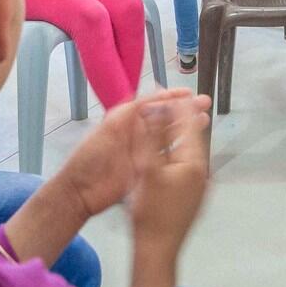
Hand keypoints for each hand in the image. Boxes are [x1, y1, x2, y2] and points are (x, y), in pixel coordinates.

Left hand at [50, 89, 207, 219]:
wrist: (80, 192)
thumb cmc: (90, 158)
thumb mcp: (107, 130)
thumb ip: (128, 113)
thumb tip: (153, 100)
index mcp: (127, 120)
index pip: (153, 103)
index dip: (171, 97)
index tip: (188, 93)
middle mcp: (138, 132)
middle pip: (165, 116)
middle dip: (184, 109)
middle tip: (204, 104)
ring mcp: (143, 150)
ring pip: (169, 134)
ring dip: (186, 126)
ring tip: (205, 120)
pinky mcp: (147, 168)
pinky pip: (167, 154)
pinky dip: (180, 147)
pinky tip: (193, 144)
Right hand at [128, 92, 210, 253]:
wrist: (157, 250)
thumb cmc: (151, 211)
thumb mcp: (147, 170)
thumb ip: (151, 138)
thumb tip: (154, 108)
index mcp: (194, 163)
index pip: (189, 125)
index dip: (180, 106)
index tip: (172, 90)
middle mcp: (202, 172)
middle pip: (192, 137)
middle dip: (181, 119)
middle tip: (172, 100)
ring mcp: (199, 186)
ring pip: (188, 152)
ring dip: (178, 136)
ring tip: (166, 121)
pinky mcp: (191, 197)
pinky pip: (184, 166)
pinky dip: (175, 153)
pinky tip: (164, 154)